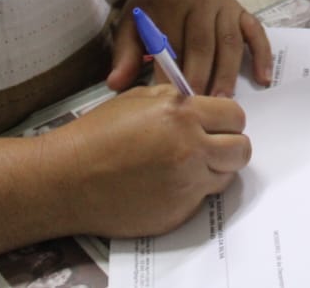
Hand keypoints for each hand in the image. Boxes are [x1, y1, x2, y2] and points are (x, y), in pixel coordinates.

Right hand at [52, 85, 249, 237]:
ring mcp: (186, 183)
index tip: (217, 122)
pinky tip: (166, 183)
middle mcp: (190, 149)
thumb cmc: (97, 134)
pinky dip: (191, 190)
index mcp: (181, 115)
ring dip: (214, 168)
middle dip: (230, 144)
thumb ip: (177, 99)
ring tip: (186, 163)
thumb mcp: (138, 99)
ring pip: (226, 176)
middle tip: (211, 144)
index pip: (235, 115)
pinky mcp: (178, 211)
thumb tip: (203, 103)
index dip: (227, 118)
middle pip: (241, 149)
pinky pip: (202, 199)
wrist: (68, 179)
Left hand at [108, 0, 271, 97]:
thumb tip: (116, 85)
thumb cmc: (151, 8)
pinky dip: (262, 55)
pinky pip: (255, 33)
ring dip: (228, 73)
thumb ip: (125, 54)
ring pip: (229, 42)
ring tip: (224, 102)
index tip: (169, 101)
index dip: (169, 73)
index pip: (170, 43)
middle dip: (201, 76)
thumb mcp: (131, 24)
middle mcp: (201, 1)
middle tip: (199, 107)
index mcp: (170, 4)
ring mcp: (225, 6)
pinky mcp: (241, 12)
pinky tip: (264, 79)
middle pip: (203, 44)